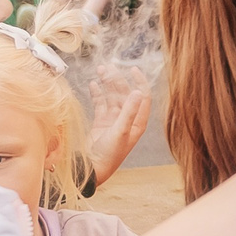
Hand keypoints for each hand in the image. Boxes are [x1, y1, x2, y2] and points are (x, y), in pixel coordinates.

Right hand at [87, 65, 152, 180]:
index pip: (142, 96)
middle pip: (125, 94)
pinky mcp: (101, 123)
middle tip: (108, 67)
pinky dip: (97, 94)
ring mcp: (114, 121)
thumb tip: (137, 91)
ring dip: (107, 84)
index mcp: (137, 122)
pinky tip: (93, 84)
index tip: (132, 68)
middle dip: (117, 79)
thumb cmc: (110, 154)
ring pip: (111, 97)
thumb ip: (128, 111)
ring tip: (100, 70)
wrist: (92, 168)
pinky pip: (100, 104)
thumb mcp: (120, 131)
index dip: (139, 81)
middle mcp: (128, 120)